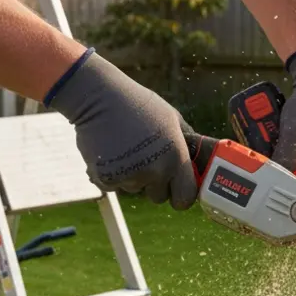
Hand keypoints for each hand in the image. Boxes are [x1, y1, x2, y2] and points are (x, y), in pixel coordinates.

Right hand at [47, 51, 198, 209]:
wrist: (98, 97)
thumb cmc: (137, 104)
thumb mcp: (171, 118)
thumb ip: (186, 143)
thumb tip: (197, 162)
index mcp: (175, 156)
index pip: (185, 197)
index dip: (180, 196)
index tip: (175, 190)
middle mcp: (155, 170)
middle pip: (158, 197)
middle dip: (153, 184)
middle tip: (143, 158)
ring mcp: (130, 176)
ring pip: (134, 189)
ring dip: (130, 175)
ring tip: (124, 147)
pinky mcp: (106, 179)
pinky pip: (113, 185)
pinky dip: (111, 173)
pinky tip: (110, 150)